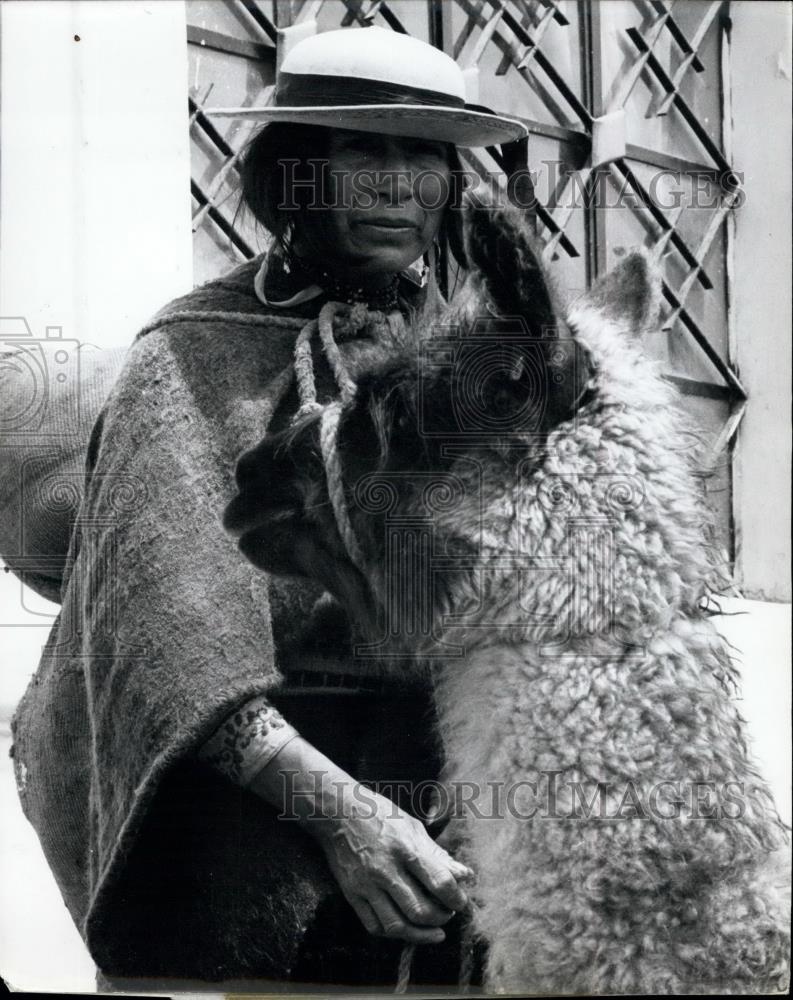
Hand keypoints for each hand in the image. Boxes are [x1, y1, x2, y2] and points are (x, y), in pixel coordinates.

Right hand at [310, 785, 473, 943]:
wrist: (338, 814)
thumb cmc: (380, 816)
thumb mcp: (412, 827)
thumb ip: (437, 854)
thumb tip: (465, 876)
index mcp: (405, 848)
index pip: (440, 882)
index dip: (457, 898)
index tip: (461, 902)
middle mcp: (386, 869)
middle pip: (420, 910)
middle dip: (442, 918)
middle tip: (448, 913)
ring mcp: (367, 885)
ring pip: (397, 926)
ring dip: (421, 934)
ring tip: (434, 929)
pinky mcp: (352, 895)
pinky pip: (374, 926)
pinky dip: (394, 933)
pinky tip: (406, 928)